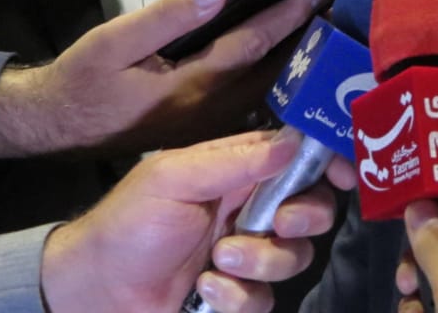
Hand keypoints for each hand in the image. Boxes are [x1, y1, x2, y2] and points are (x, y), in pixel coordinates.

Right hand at [0, 0, 326, 156]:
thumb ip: (167, 17)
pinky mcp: (202, 127)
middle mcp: (210, 109)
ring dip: (294, 57)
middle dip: (305, 38)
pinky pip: (250, 99)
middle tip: (337, 8)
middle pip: (273, 70)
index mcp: (192, 85)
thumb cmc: (83, 81)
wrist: (56, 126)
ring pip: (265, 88)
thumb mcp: (113, 42)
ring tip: (321, 27)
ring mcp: (208, 123)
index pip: (254, 43)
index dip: (288, 15)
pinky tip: (286, 56)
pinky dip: (272, 74)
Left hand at [40, 129, 355, 312]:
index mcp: (239, 171)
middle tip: (279, 223)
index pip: (301, 158)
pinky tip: (203, 292)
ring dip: (260, 261)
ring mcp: (248, 256)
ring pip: (294, 258)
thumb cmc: (128, 223)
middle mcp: (252, 211)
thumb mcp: (174, 178)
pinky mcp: (238, 298)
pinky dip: (235, 296)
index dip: (330, 163)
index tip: (345, 175)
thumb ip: (235, 160)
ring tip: (217, 262)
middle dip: (304, 217)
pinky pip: (264, 300)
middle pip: (314, 210)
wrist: (92, 293)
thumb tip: (296, 140)